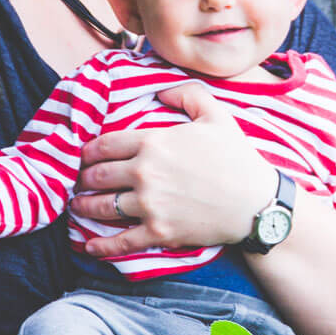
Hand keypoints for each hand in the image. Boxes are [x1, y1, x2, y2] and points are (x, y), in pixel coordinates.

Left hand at [73, 82, 274, 257]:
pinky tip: (88, 245)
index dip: (88, 151)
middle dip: (83, 179)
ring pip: (103, 207)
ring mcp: (150, 205)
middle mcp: (145, 173)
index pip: (105, 145)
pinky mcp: (159, 232)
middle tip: (79, 182)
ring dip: (85, 207)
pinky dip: (101, 245)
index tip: (83, 156)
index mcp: (154, 142)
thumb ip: (185, 93)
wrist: (257, 203)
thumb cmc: (237, 157)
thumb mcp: (216, 114)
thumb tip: (159, 89)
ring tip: (78, 207)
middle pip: (98, 176)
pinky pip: (121, 241)